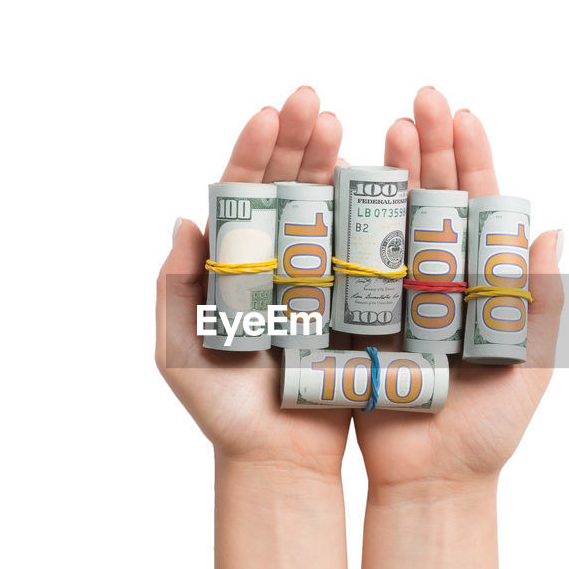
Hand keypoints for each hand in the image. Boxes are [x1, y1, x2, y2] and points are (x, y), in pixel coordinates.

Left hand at [155, 87, 352, 474]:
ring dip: (343, 166)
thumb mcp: (180, 351)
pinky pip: (372, 254)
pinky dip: (381, 216)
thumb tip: (183, 218)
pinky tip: (393, 183)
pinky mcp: (359, 306)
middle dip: (301, 142)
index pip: (242, 193)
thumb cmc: (223, 413)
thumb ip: (176, 288)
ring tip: (357, 126)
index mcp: (233, 265)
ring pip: (333, 211)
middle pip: (289, 189)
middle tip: (316, 104)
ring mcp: (320, 282)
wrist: (280, 463)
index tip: (271, 113)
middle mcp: (277, 264)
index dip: (254, 151)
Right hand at [353, 87, 563, 494]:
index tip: (460, 112)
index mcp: (479, 282)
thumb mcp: (528, 368)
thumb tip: (553, 230)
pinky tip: (327, 185)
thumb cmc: (488, 433)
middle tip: (417, 103)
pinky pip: (339, 263)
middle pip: (430, 199)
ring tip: (375, 129)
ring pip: (383, 221)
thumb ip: (541, 304)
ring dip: (381, 173)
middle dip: (426, 147)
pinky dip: (333, 223)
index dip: (471, 157)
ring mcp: (391, 296)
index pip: (478, 205)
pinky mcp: (351, 319)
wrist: (429, 486)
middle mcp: (434, 279)